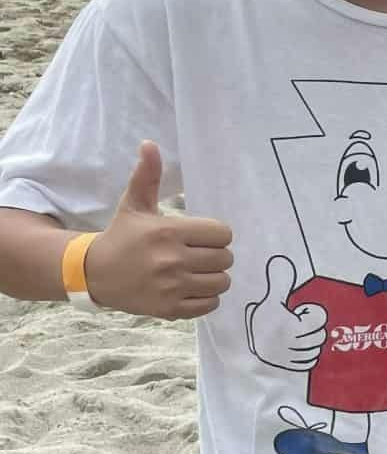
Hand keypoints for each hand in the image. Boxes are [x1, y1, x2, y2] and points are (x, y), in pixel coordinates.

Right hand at [85, 142, 232, 318]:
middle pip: (226, 258)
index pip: (223, 234)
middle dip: (216, 255)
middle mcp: (172, 260)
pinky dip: (206, 298)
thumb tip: (150, 144)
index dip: (216, 235)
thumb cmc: (122, 236)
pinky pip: (211, 304)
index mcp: (168, 231)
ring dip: (214, 277)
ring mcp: (171, 287)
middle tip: (198, 254)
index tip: (201, 237)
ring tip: (196, 271)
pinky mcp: (170, 309)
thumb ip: (147, 176)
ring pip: (222, 282)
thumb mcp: (134, 204)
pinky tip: (190, 288)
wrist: (94, 273)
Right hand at [246, 255, 324, 369]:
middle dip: (310, 328)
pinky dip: (305, 356)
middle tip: (294, 325)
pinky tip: (293, 350)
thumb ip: (279, 282)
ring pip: (316, 348)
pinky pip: (310, 362)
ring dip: (308, 342)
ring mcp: (295, 358)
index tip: (297, 313)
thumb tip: (281, 259)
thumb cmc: (259, 323)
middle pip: (321, 334)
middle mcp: (296, 345)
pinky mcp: (293, 369)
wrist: (241, 350)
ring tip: (292, 337)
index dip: (310, 313)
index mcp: (293, 327)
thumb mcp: (269, 302)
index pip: (320, 317)